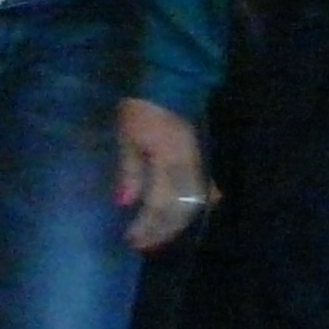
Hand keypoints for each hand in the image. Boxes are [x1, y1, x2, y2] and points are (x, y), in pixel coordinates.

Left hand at [116, 98, 209, 251]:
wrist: (171, 83)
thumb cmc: (141, 109)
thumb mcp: (128, 137)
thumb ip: (129, 172)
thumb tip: (125, 204)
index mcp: (168, 161)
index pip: (159, 204)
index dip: (146, 226)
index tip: (131, 239)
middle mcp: (188, 168)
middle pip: (179, 211)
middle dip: (161, 231)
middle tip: (144, 245)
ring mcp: (199, 164)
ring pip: (194, 205)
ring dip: (177, 224)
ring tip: (160, 236)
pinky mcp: (202, 160)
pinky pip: (203, 191)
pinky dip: (196, 207)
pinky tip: (187, 217)